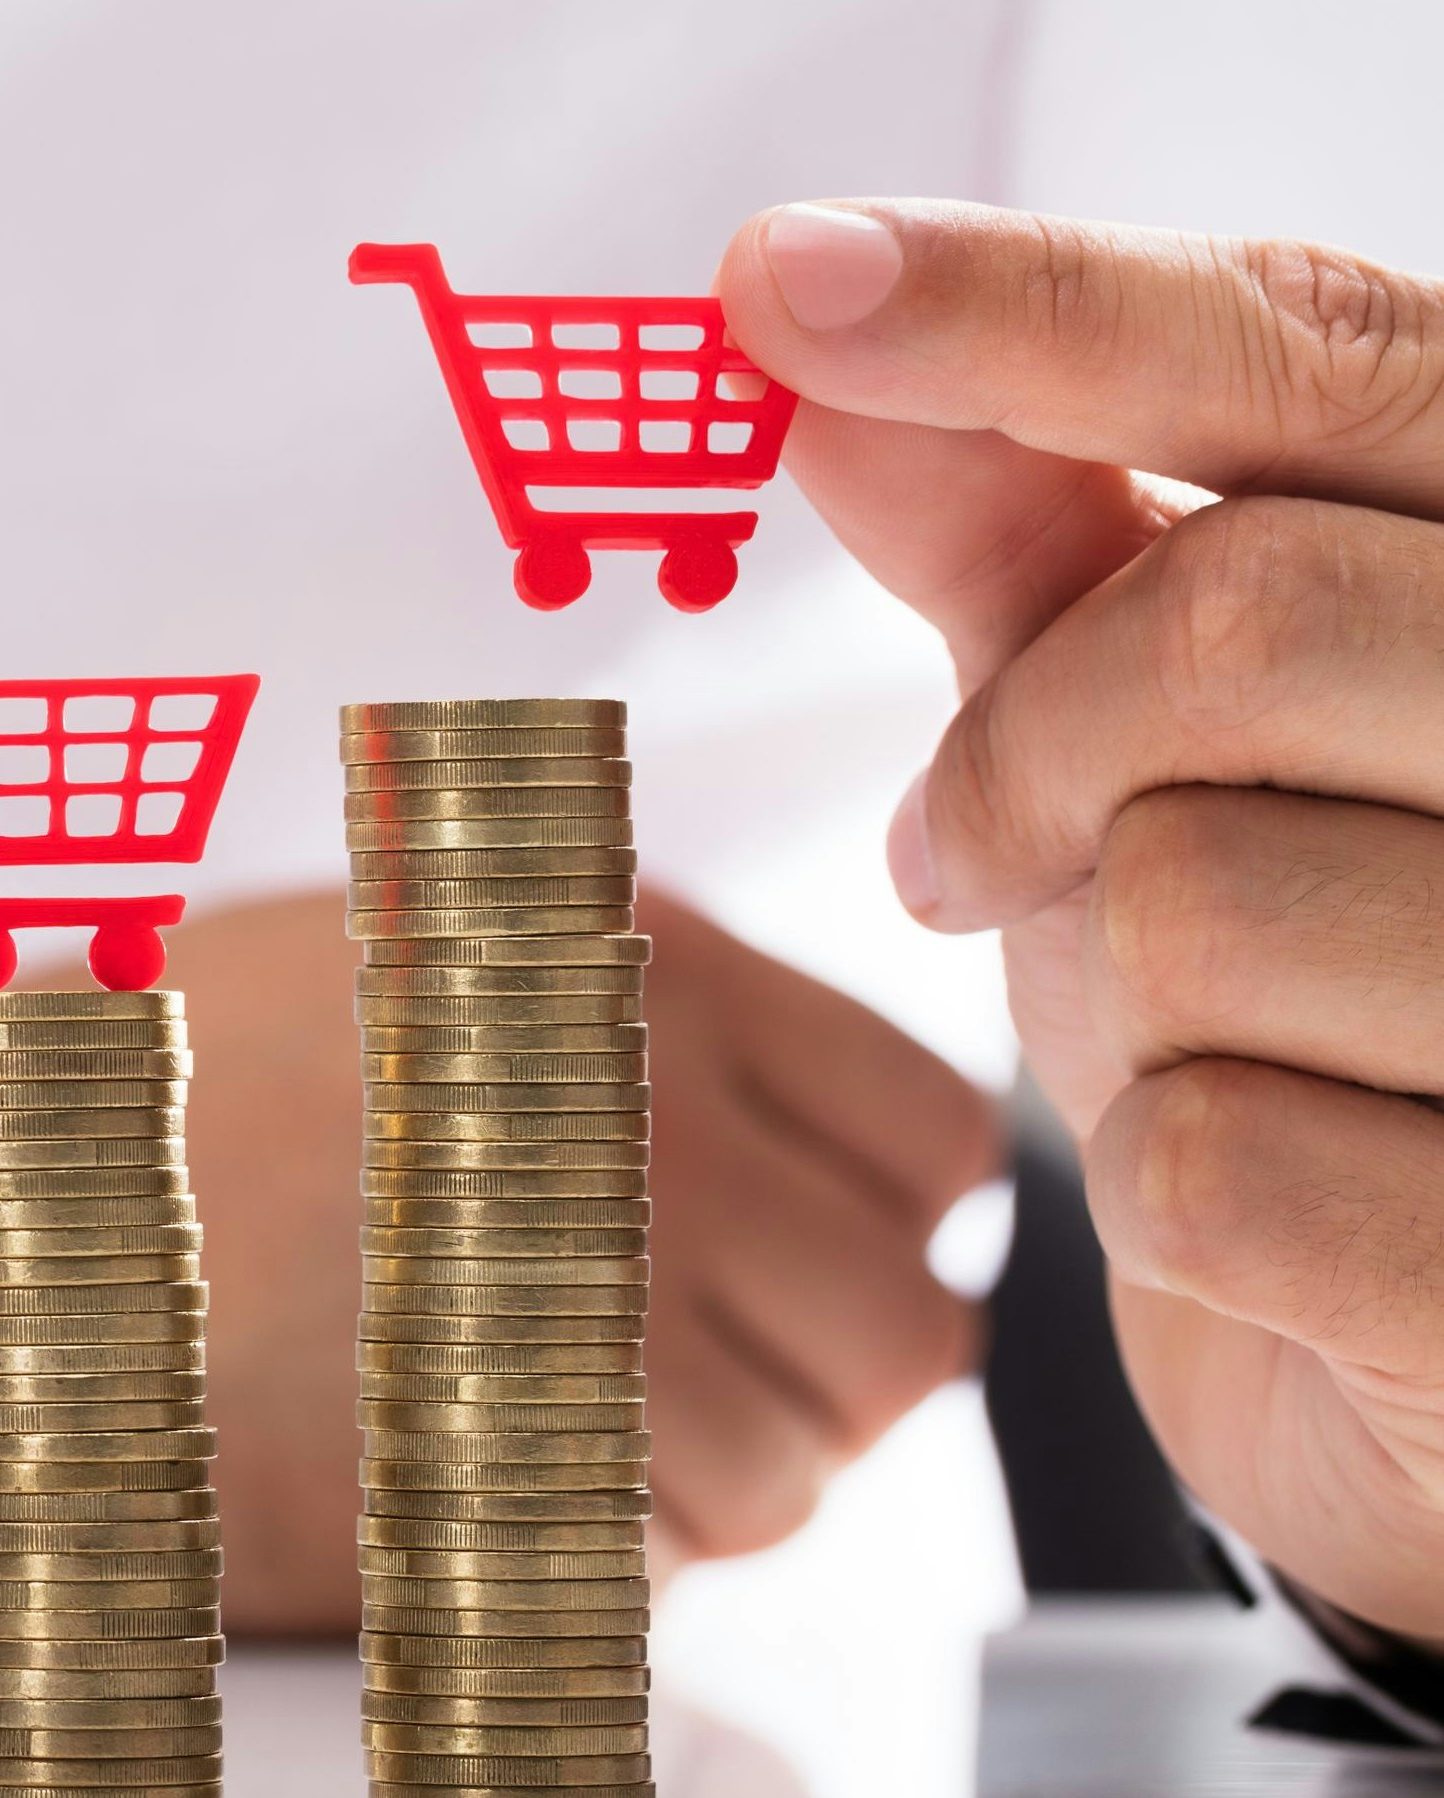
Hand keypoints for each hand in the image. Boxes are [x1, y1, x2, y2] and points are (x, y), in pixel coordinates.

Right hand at [0, 892, 990, 1633]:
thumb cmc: (100, 1109)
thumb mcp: (377, 952)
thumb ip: (600, 1017)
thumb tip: (799, 1148)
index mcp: (614, 967)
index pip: (928, 1139)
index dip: (872, 1224)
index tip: (787, 1262)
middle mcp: (640, 1120)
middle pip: (902, 1322)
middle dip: (810, 1375)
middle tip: (659, 1383)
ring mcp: (580, 1302)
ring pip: (810, 1466)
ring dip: (706, 1485)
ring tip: (526, 1437)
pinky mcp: (503, 1473)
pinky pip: (674, 1565)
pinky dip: (599, 1563)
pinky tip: (459, 1492)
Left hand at [718, 198, 1443, 1637]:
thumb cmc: (1317, 1020)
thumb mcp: (1156, 751)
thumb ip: (1029, 543)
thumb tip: (811, 336)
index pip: (1316, 349)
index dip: (1034, 309)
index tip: (774, 282)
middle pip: (1233, 623)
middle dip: (1028, 758)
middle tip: (979, 854)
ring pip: (1197, 897)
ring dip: (1109, 1002)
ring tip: (1202, 1051)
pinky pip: (1213, 1161)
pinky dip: (1168, 1199)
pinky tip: (1270, 1220)